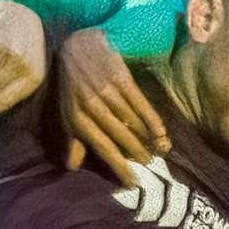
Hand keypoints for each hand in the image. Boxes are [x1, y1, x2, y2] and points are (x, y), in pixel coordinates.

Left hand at [56, 28, 169, 185]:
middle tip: (150, 165)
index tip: (132, 182)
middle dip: (137, 154)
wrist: (79, 47)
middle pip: (120, 136)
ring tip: (158, 151)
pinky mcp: (120, 78)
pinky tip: (160, 132)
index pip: (102, 148)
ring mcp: (107, 91)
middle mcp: (91, 106)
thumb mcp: (68, 114)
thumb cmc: (73, 87)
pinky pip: (140, 103)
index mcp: (77, 119)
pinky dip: (152, 120)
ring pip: (132, 121)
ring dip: (147, 139)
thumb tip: (72, 167)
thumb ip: (74, 142)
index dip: (118, 167)